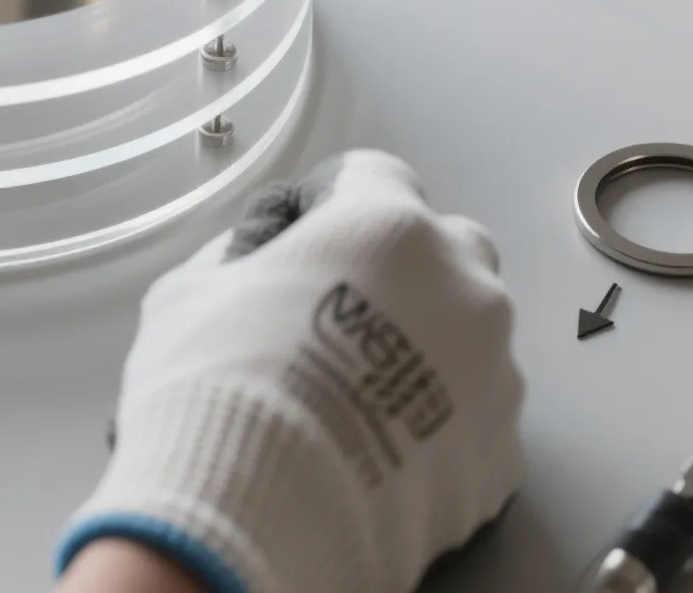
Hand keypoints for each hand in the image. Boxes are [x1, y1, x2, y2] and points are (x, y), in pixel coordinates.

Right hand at [57, 151, 523, 592]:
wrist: (252, 515)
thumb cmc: (219, 396)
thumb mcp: (191, 291)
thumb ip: (243, 258)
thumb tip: (256, 265)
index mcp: (387, 228)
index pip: (375, 177)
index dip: (333, 204)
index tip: (310, 235)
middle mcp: (461, 289)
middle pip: (448, 252)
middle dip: (403, 275)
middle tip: (339, 320)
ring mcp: (493, 374)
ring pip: (472, 341)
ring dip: (427, 356)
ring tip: (353, 402)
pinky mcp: (500, 456)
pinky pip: (476, 424)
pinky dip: (439, 432)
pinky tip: (378, 452)